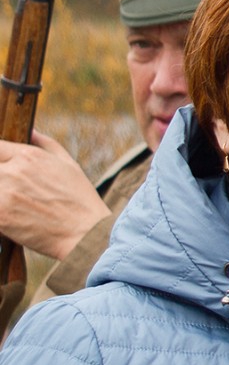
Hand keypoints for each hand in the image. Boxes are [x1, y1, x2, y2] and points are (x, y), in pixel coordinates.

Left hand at [0, 132, 111, 259]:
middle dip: (2, 179)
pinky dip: (1, 214)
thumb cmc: (80, 199)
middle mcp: (13, 171)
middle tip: (13, 191)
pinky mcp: (1, 216)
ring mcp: (4, 193)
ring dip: (1, 196)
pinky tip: (12, 217)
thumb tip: (30, 131)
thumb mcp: (69, 164)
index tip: (4, 169)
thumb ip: (45, 143)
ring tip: (16, 204)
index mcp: (28, 155)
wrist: (85, 233)